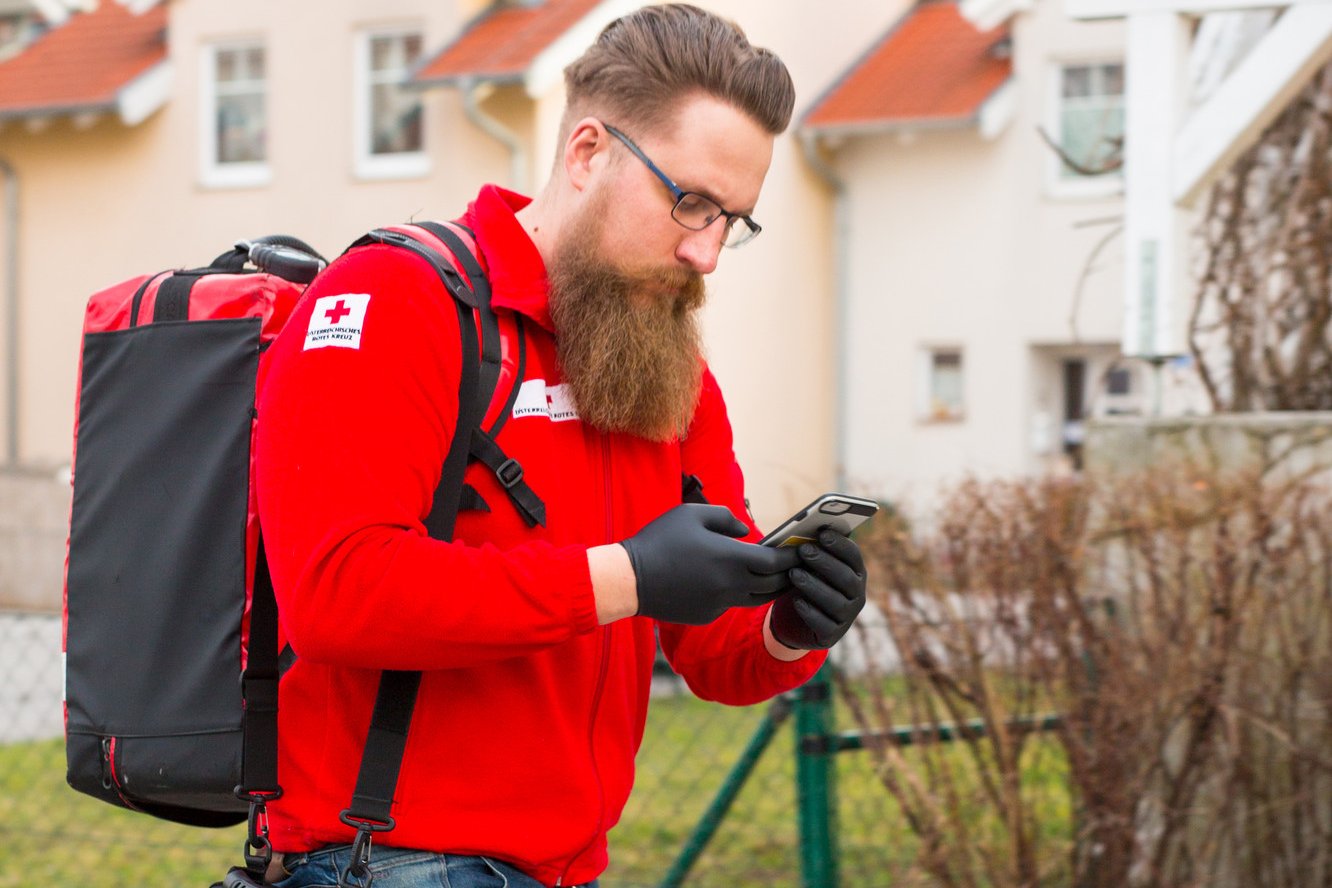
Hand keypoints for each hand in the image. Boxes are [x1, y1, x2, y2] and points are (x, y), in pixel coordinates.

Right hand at [622, 504, 800, 624]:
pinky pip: (730, 603)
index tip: (801, 549)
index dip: (791, 556)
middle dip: (787, 574)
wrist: (630, 579)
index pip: (775, 562)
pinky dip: (736, 593)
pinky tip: (729, 582)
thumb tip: (745, 533)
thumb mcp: (692, 514)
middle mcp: (730, 586)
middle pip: (772, 585)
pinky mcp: (707, 615)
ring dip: (767, 587)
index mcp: (730, 559)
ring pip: (755, 598)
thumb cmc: (660, 540)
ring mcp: (719, 604)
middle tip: (797, 565)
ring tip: (774, 576)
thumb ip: (725, 518)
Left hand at [769, 528, 866, 649]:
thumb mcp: (812, 567)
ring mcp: (847, 617)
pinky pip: (824, 625)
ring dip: (815, 586)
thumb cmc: (809, 584)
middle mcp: (857, 595)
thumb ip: (815, 551)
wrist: (798, 621)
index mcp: (856, 574)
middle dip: (825, 562)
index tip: (822, 534)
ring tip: (794, 574)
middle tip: (804, 551)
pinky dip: (811, 613)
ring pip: (836, 602)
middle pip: (846, 578)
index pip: (854, 557)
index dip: (840, 544)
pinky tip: (797, 601)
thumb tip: (808, 529)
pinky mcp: (832, 635)